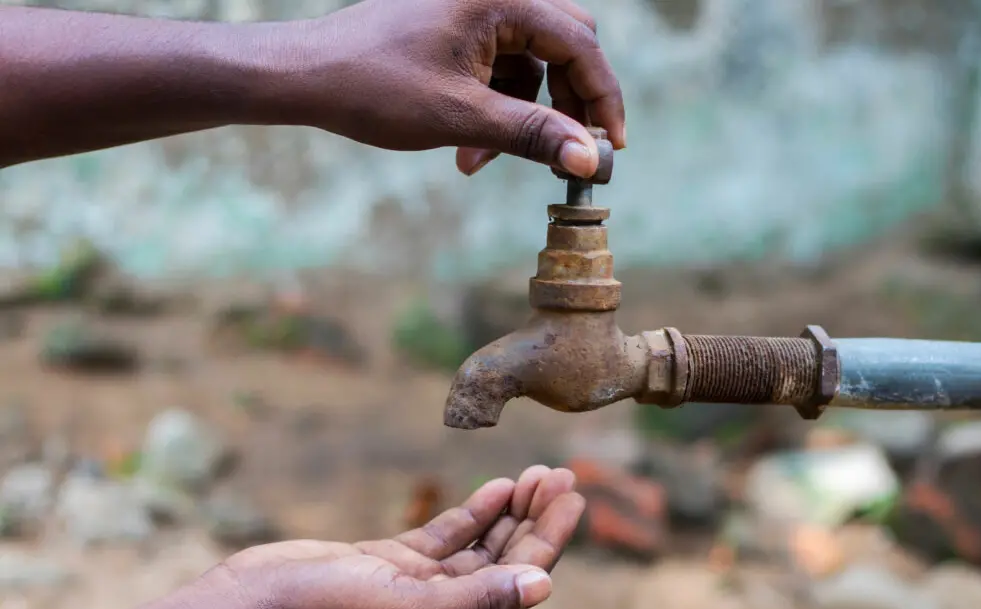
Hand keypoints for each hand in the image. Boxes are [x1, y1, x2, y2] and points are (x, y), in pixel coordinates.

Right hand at [201, 466, 584, 608]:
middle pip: (506, 566)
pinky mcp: (389, 567)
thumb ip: (477, 602)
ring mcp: (414, 592)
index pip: (518, 587)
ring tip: (540, 474)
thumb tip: (543, 585)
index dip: (550, 542)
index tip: (574, 500)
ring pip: (480, 549)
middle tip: (565, 477)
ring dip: (511, 513)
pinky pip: (446, 539)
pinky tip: (498, 489)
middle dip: (537, 521)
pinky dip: (474, 513)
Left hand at [299, 0, 625, 177]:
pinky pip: (502, 64)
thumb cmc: (374, 87)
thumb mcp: (462, 117)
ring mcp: (476, 5)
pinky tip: (468, 145)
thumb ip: (534, 135)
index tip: (612, 148)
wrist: (306, 76)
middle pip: (566, 45)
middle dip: (566, 105)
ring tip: (481, 158)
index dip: (602, 100)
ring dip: (523, 113)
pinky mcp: (459, 25)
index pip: (580, 45)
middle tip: (566, 151)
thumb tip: (591, 159)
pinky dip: (496, 105)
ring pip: (533, 60)